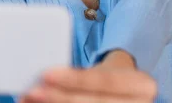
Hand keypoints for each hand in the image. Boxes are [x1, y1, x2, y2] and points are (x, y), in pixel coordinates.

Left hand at [20, 51, 156, 102]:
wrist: (130, 95)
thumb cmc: (109, 80)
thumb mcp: (104, 71)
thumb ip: (80, 74)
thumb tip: (41, 75)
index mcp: (142, 85)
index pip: (106, 80)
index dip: (76, 79)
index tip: (46, 73)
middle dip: (60, 99)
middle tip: (32, 91)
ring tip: (29, 101)